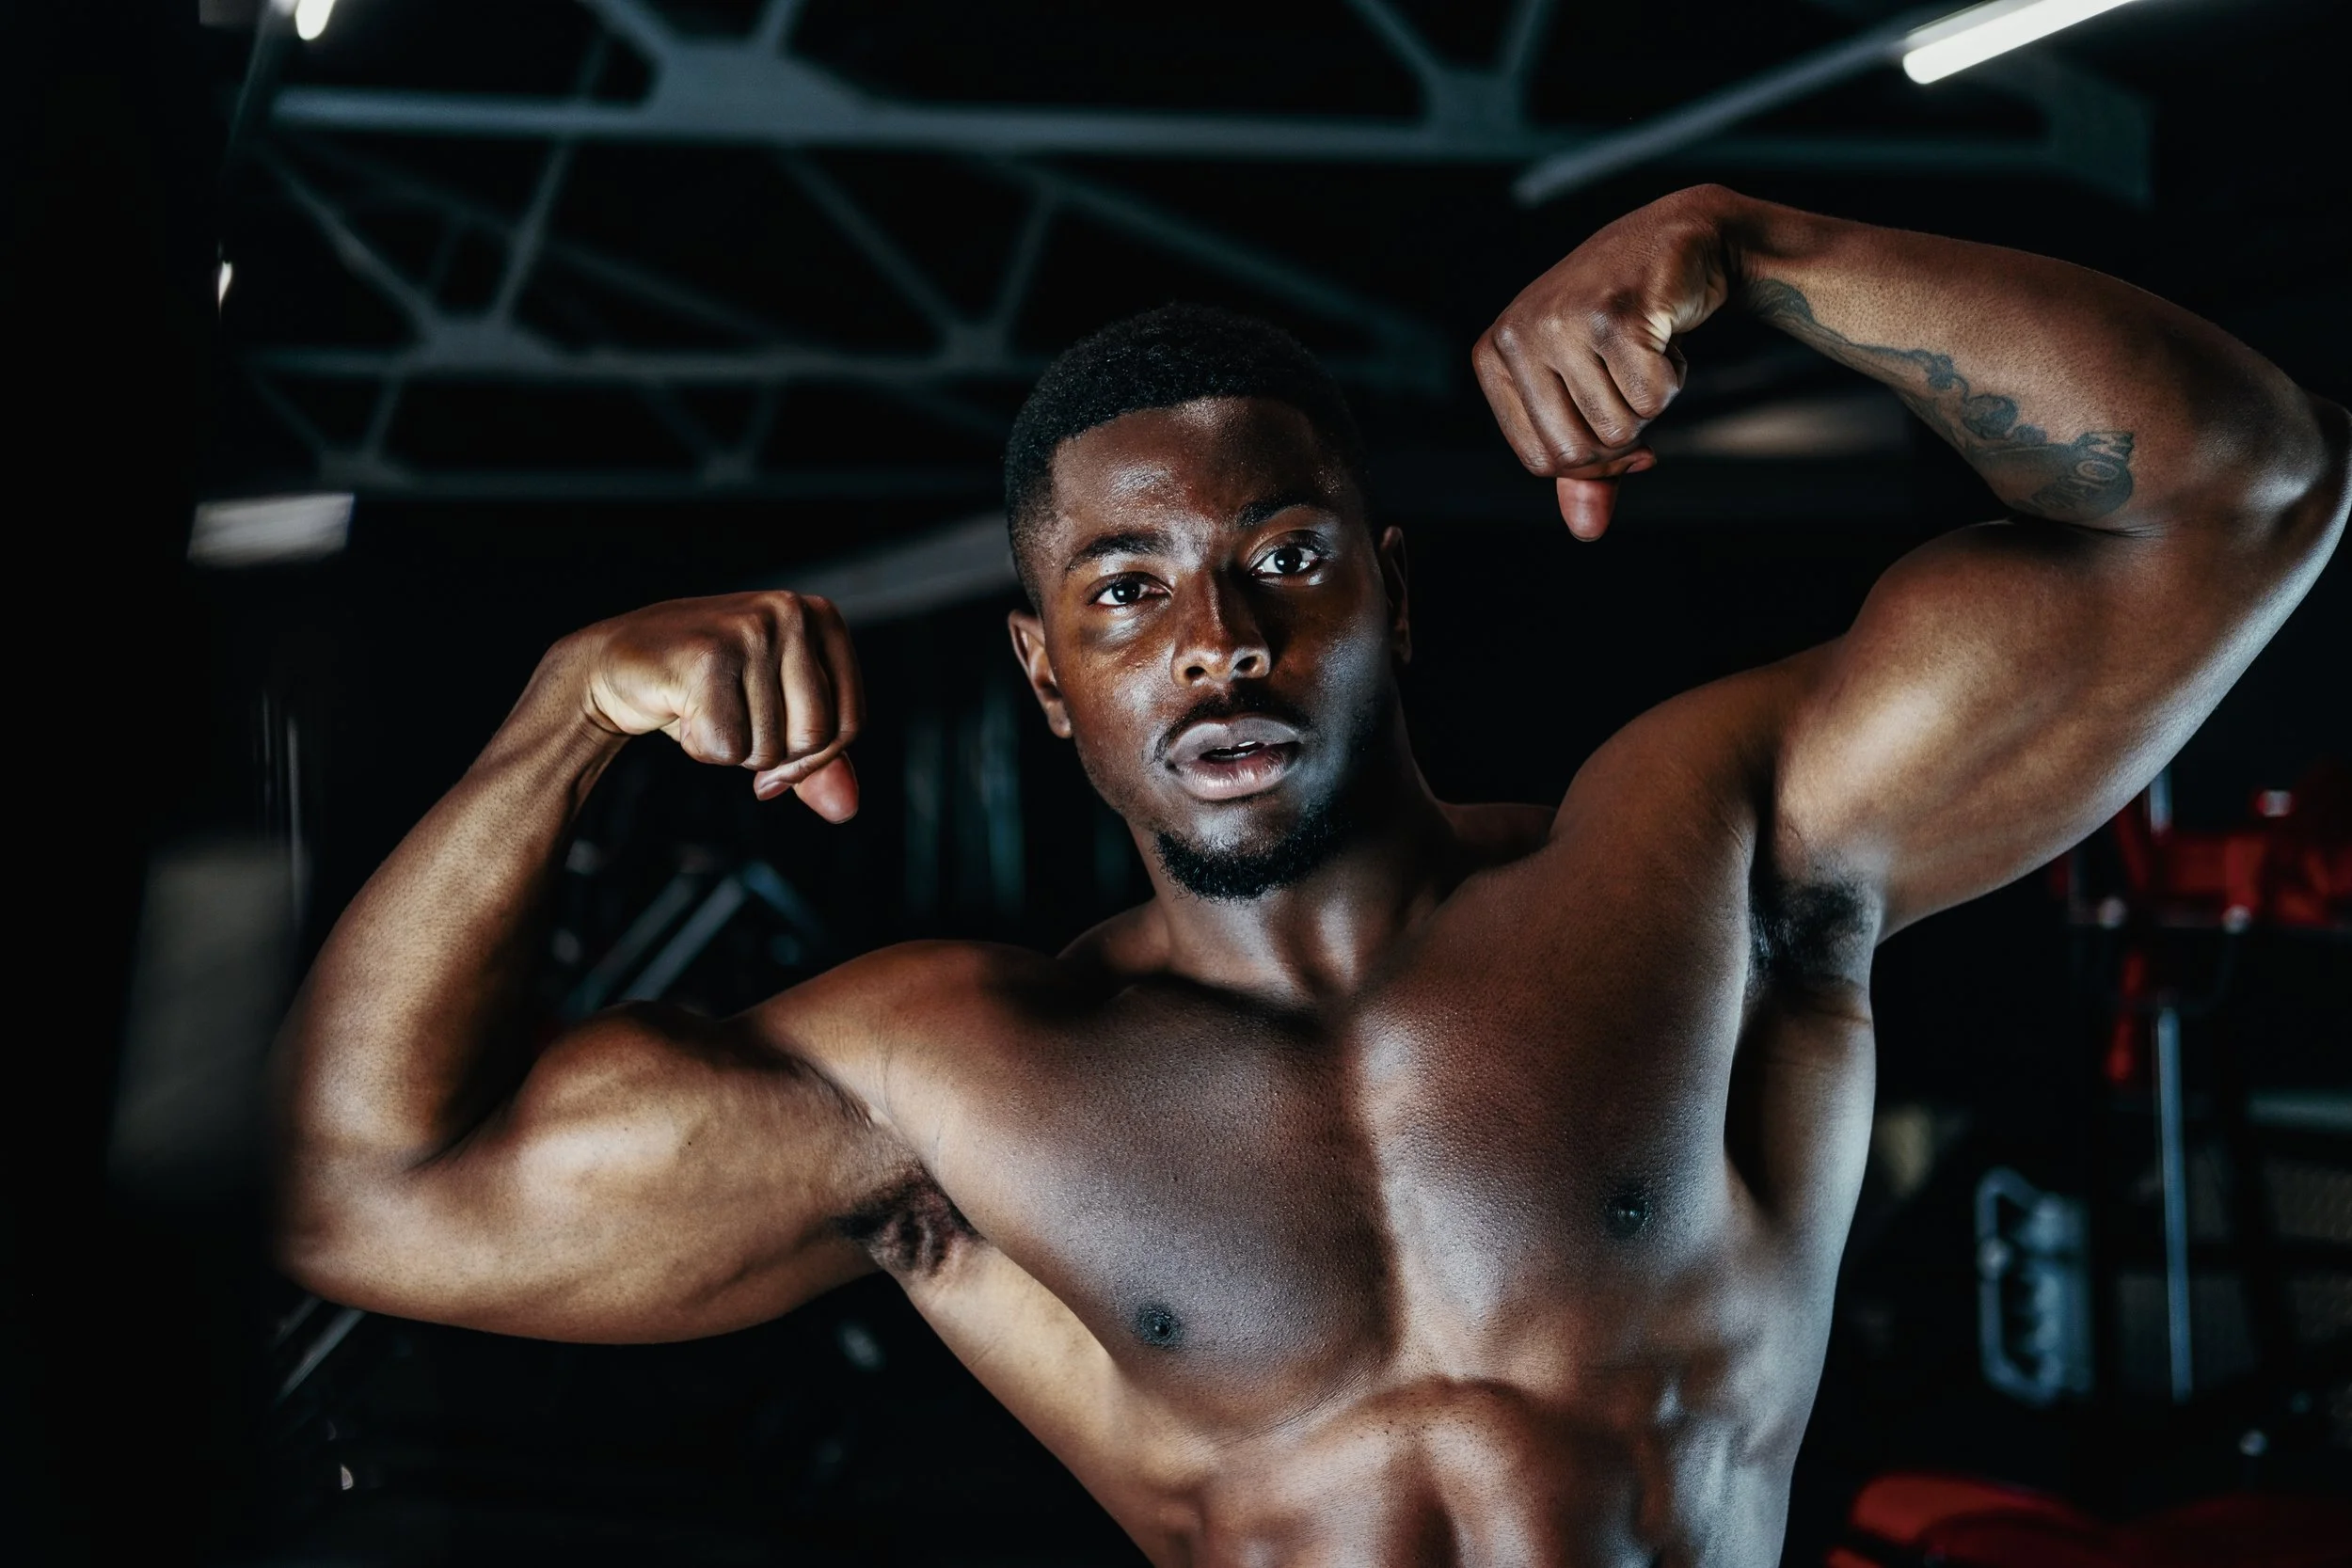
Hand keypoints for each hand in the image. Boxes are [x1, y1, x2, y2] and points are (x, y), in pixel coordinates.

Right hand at [566, 591, 863, 820]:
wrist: (614, 665)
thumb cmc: (705, 689)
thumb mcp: (772, 717)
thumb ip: (817, 762)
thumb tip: (846, 811)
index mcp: (820, 618)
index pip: (850, 721)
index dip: (813, 761)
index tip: (775, 764)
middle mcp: (791, 613)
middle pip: (815, 738)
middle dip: (769, 756)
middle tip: (731, 724)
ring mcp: (750, 630)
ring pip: (769, 747)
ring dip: (730, 750)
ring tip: (703, 708)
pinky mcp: (707, 657)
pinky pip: (727, 748)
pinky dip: (700, 748)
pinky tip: (680, 710)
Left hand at [1473, 185, 1740, 539]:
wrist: (1680, 239)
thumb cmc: (1624, 320)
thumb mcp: (1587, 390)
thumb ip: (1584, 466)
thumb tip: (1586, 532)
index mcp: (1493, 355)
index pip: (1539, 461)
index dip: (1590, 459)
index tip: (1613, 422)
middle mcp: (1516, 335)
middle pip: (1575, 453)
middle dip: (1622, 435)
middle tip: (1632, 381)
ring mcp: (1562, 322)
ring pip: (1619, 427)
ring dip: (1652, 399)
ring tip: (1645, 347)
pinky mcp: (1615, 315)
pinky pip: (1654, 397)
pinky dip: (1675, 377)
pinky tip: (1665, 333)